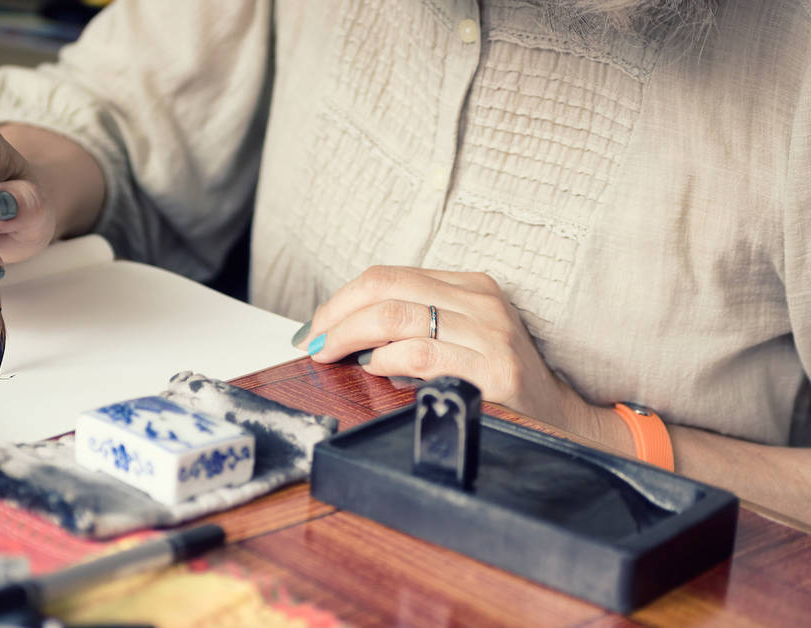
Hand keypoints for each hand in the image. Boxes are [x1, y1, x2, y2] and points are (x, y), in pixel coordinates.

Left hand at [293, 265, 595, 429]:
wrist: (560, 416)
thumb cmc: (500, 378)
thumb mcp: (461, 336)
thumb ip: (413, 325)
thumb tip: (345, 332)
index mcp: (470, 286)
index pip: (388, 276)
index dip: (342, 299)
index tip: (315, 325)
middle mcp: (481, 302)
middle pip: (385, 289)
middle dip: (336, 315)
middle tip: (312, 341)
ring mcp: (490, 333)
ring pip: (397, 317)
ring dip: (351, 336)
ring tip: (332, 354)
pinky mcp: (495, 369)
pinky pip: (423, 353)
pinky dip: (387, 360)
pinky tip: (374, 369)